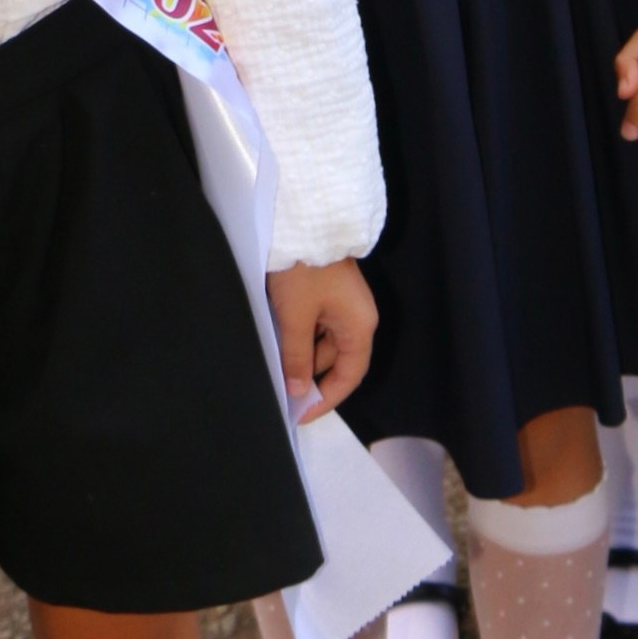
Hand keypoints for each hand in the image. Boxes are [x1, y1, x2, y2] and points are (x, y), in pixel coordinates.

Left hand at [265, 258, 377, 419]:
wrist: (303, 224)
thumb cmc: (304, 272)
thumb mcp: (296, 318)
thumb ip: (297, 357)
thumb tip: (298, 390)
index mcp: (359, 326)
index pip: (350, 376)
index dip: (327, 399)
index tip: (302, 414)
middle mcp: (357, 318)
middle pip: (338, 361)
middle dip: (311, 379)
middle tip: (284, 398)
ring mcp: (343, 306)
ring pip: (324, 344)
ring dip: (303, 359)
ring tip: (278, 375)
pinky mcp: (329, 295)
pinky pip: (318, 328)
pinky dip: (301, 341)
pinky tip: (281, 348)